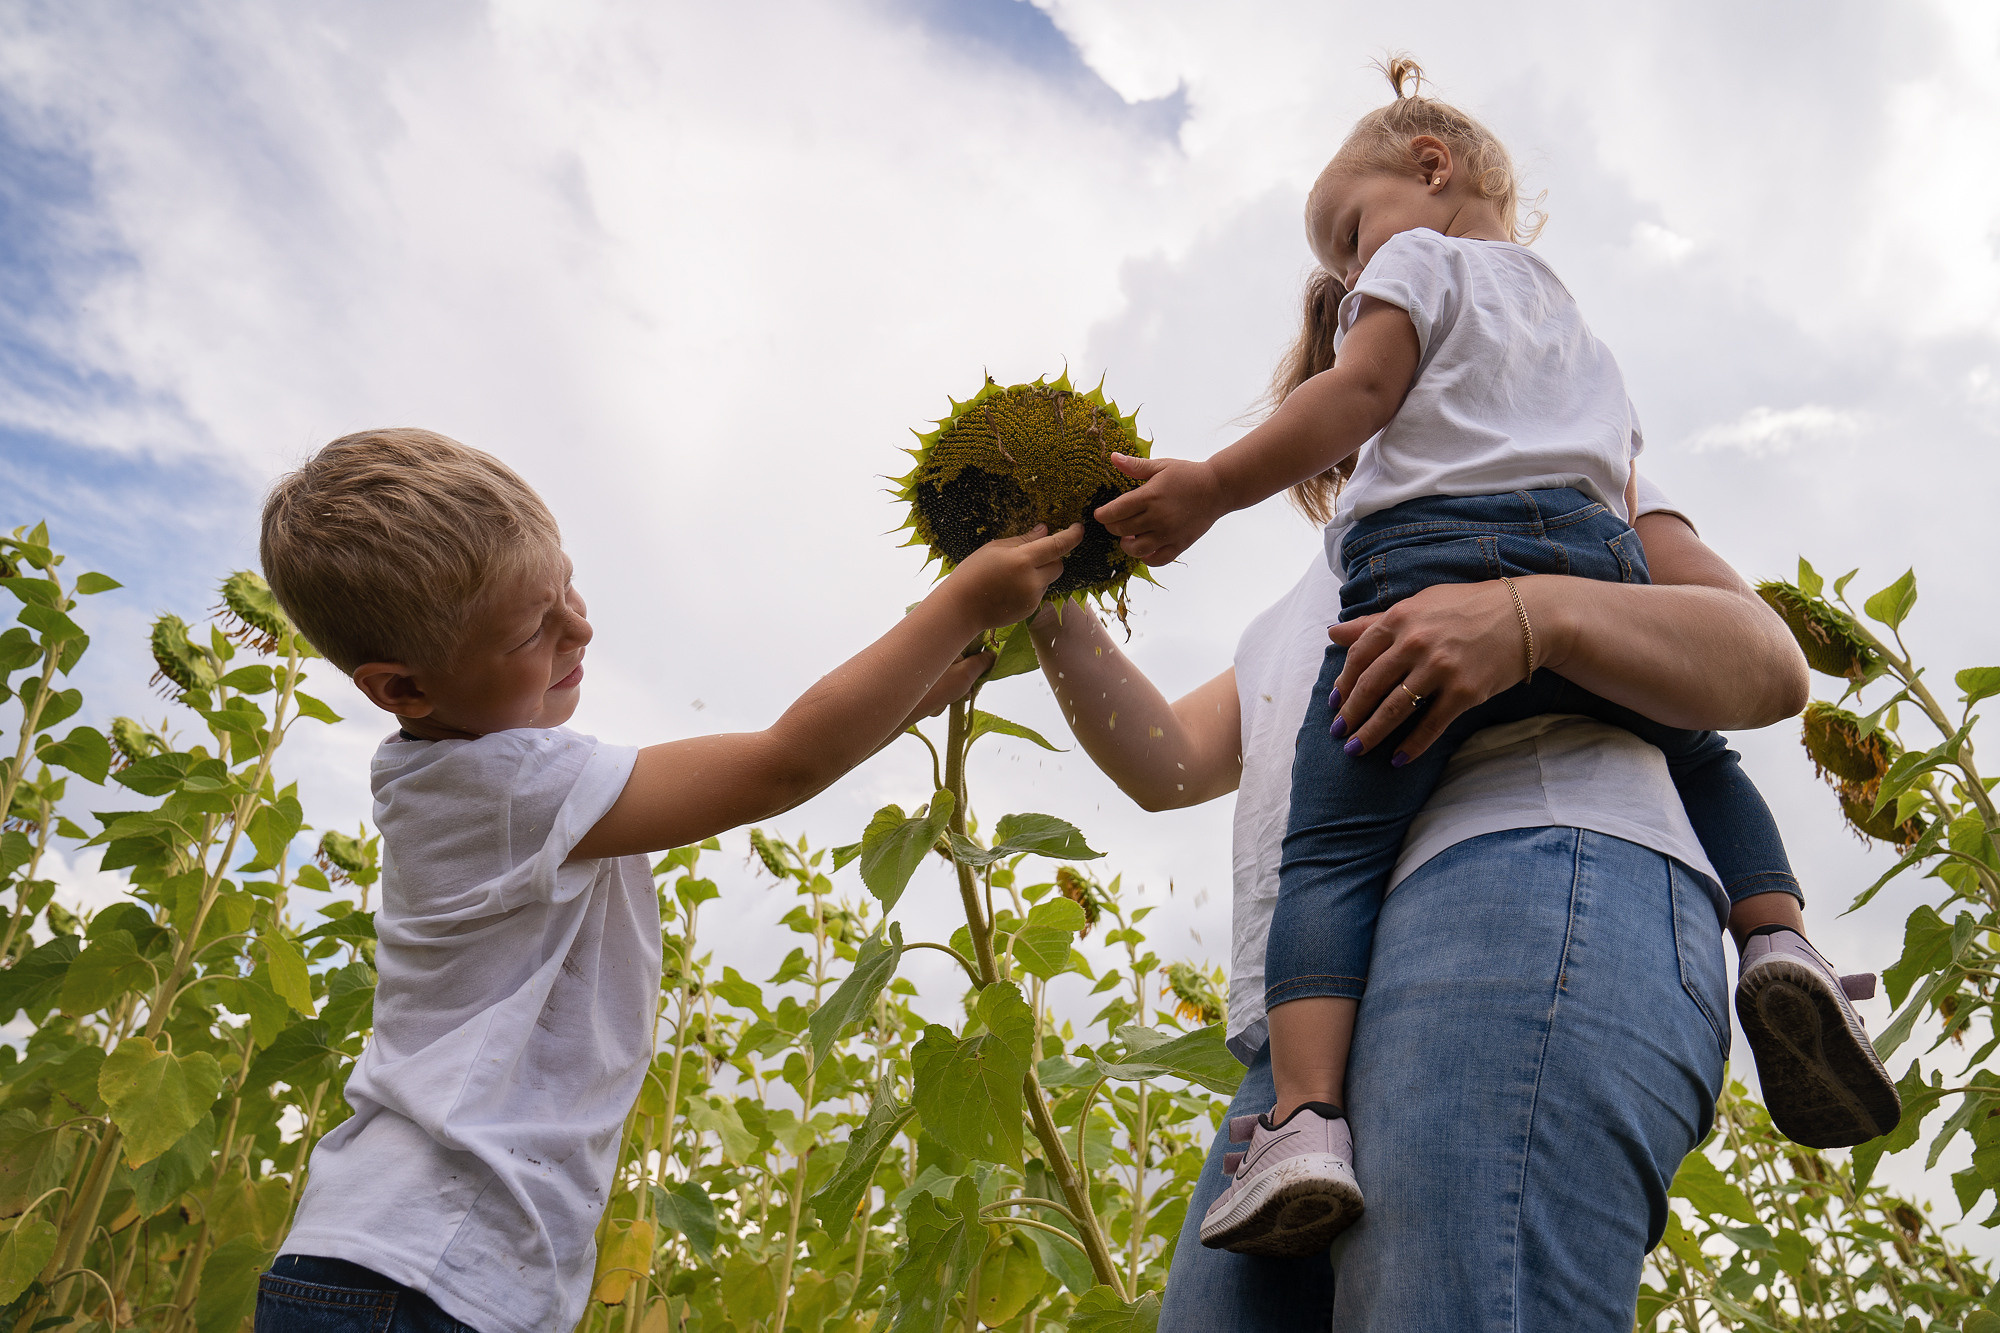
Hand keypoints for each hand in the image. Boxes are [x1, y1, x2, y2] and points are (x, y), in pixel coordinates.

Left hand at [897, 649, 992, 730]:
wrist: (893, 710)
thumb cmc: (931, 690)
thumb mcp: (965, 676)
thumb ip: (982, 664)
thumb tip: (992, 655)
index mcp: (945, 639)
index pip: (970, 641)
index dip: (979, 658)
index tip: (982, 673)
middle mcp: (932, 646)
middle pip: (960, 659)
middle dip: (965, 678)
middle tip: (965, 693)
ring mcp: (921, 661)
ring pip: (948, 673)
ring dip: (952, 689)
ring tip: (944, 701)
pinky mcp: (914, 674)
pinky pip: (935, 682)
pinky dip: (938, 693)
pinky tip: (934, 705)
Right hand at [942, 523, 1084, 628]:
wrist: (961, 608)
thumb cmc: (973, 573)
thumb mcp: (994, 548)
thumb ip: (1023, 540)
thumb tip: (1045, 531)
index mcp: (1022, 560)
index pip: (1057, 545)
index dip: (1071, 536)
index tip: (1078, 528)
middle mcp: (1032, 580)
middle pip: (1058, 564)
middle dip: (1051, 558)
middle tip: (1030, 555)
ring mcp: (1033, 598)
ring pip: (1048, 579)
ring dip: (1039, 574)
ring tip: (1011, 576)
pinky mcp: (1030, 610)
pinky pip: (1038, 593)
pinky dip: (1030, 587)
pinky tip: (1009, 589)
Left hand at [1093, 455, 1225, 565]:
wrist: (1218, 488)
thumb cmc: (1187, 474)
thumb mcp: (1161, 466)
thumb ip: (1135, 466)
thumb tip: (1112, 457)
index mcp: (1149, 496)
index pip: (1115, 511)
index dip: (1103, 514)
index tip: (1100, 514)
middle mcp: (1157, 517)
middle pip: (1122, 530)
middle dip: (1112, 527)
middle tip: (1114, 522)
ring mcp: (1169, 533)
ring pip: (1136, 549)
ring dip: (1126, 545)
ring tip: (1127, 537)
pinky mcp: (1180, 544)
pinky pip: (1158, 560)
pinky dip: (1146, 558)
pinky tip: (1144, 549)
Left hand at [1325, 580, 1536, 761]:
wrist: (1526, 616)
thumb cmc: (1468, 607)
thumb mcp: (1419, 604)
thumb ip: (1374, 622)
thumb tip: (1333, 633)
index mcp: (1401, 618)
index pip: (1359, 656)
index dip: (1343, 683)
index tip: (1335, 701)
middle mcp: (1416, 642)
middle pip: (1370, 686)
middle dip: (1350, 714)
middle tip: (1339, 733)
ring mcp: (1440, 668)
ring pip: (1393, 709)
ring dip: (1370, 734)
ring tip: (1355, 749)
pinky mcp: (1464, 692)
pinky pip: (1430, 725)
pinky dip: (1412, 746)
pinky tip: (1398, 759)